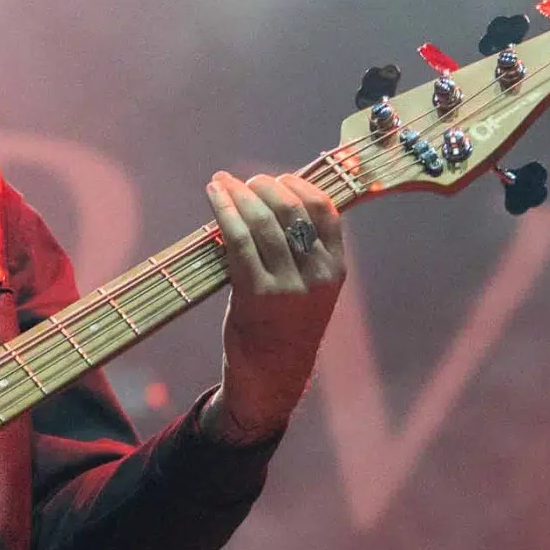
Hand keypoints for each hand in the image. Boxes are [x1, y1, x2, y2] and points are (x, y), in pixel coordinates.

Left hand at [201, 170, 345, 443]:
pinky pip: (238, 239)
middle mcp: (316, 274)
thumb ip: (302, 250)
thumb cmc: (286, 323)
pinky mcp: (255, 292)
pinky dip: (223, 210)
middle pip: (291, 209)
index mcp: (335, 269)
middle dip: (264, 186)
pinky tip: (214, 195)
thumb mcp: (309, 286)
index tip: (277, 178)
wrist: (273, 372)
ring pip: (263, 221)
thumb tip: (273, 198)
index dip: (299, 185)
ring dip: (239, 193)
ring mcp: (287, 284)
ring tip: (222, 182)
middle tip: (245, 181)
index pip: (325, 210)